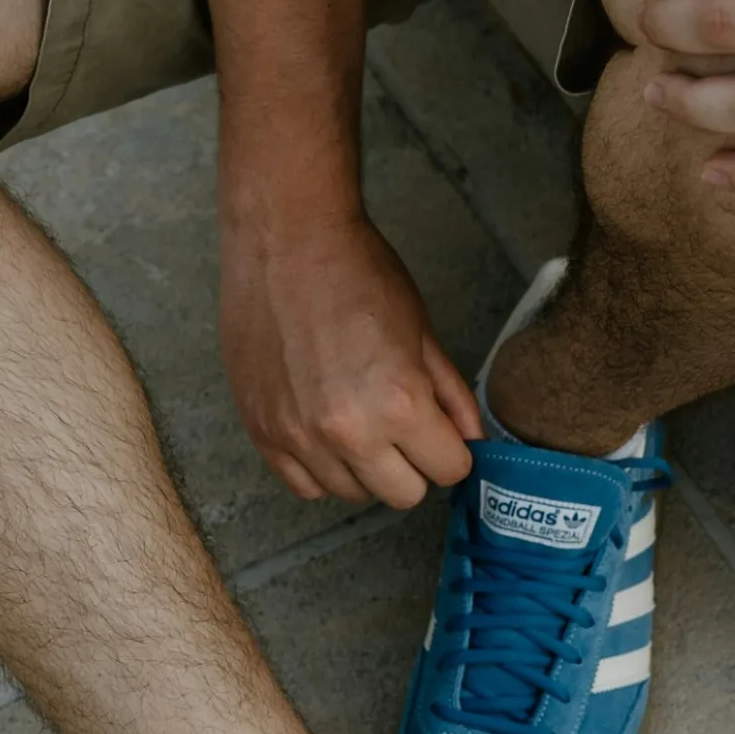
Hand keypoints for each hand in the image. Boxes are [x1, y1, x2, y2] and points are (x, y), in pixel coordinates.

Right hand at [220, 215, 481, 508]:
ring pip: (353, 494)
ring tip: (358, 417)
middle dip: (412, 464)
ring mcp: (299, 437)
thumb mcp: (422, 332)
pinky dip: (321, 468)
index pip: (449, 470)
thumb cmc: (358, 273)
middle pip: (404, 494)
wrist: (284, 238)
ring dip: (365, 467)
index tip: (439, 428)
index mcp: (399, 404)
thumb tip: (472, 441)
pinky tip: (325, 430)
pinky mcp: (262, 433)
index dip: (450, 448)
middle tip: (400, 425)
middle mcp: (348, 433)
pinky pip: (305, 487)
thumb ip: (451, 396)